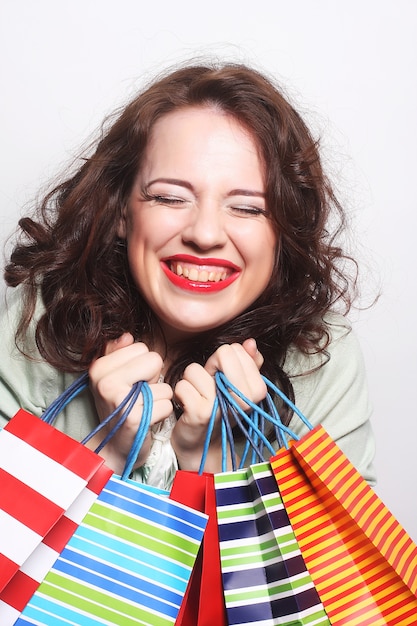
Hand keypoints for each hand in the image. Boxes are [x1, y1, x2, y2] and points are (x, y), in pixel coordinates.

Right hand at [87, 333, 172, 474]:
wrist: (114, 448)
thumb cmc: (118, 408)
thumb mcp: (112, 377)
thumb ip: (118, 353)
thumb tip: (127, 336)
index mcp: (99, 367)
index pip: (142, 348)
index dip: (143, 366)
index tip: (130, 383)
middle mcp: (105, 381)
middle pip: (154, 360)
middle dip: (152, 379)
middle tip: (138, 396)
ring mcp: (119, 400)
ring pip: (163, 384)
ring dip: (158, 398)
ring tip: (141, 409)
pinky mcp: (135, 419)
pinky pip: (167, 403)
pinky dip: (162, 413)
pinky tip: (147, 421)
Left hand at [171, 339, 265, 472]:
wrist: (201, 445)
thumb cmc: (218, 410)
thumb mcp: (235, 385)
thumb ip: (247, 363)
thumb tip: (250, 342)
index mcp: (257, 389)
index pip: (235, 350)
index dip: (222, 361)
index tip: (221, 379)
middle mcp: (244, 398)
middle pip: (221, 354)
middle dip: (209, 367)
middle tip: (210, 387)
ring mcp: (222, 405)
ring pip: (196, 370)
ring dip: (191, 382)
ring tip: (198, 398)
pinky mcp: (200, 413)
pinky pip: (183, 385)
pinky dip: (180, 393)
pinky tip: (187, 406)